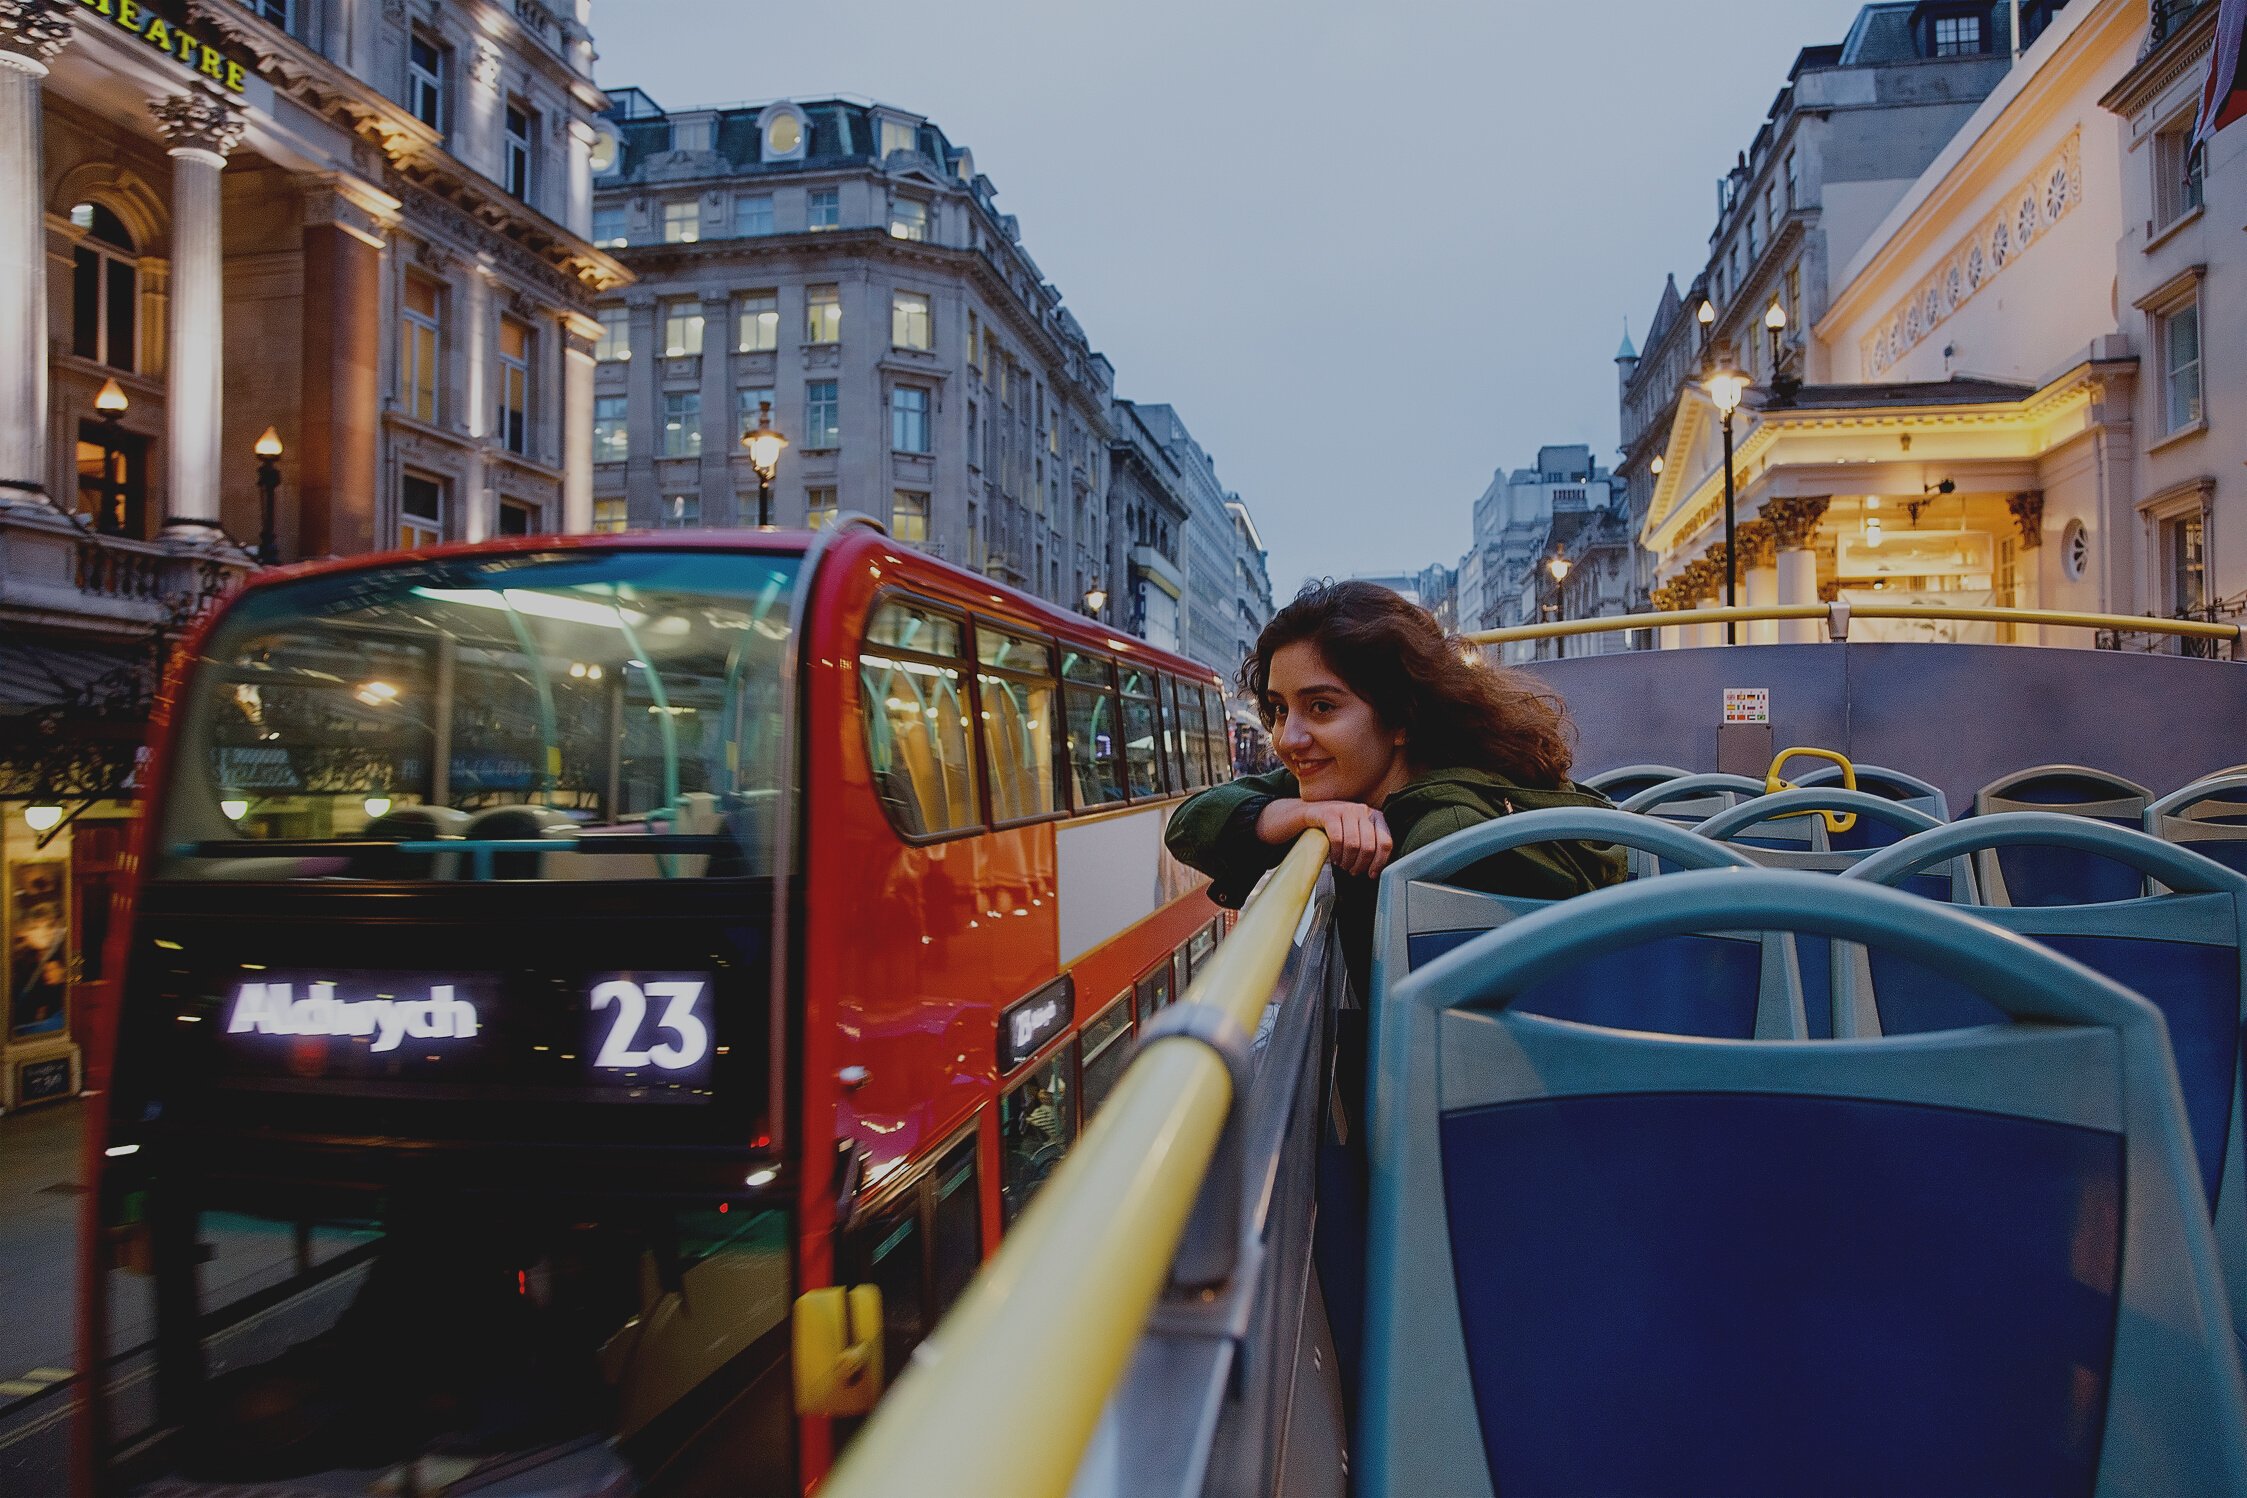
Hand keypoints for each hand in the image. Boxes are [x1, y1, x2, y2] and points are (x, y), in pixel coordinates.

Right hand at [1258, 798, 1393, 878]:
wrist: (1304, 814)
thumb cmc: (1332, 828)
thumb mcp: (1355, 834)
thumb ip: (1368, 844)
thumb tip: (1378, 868)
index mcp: (1374, 816)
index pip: (1386, 842)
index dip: (1380, 862)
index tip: (1372, 873)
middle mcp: (1362, 809)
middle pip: (1370, 846)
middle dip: (1361, 864)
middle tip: (1352, 871)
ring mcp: (1346, 809)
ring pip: (1354, 844)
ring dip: (1347, 861)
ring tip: (1342, 865)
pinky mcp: (1329, 812)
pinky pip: (1337, 838)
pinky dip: (1336, 852)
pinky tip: (1333, 857)